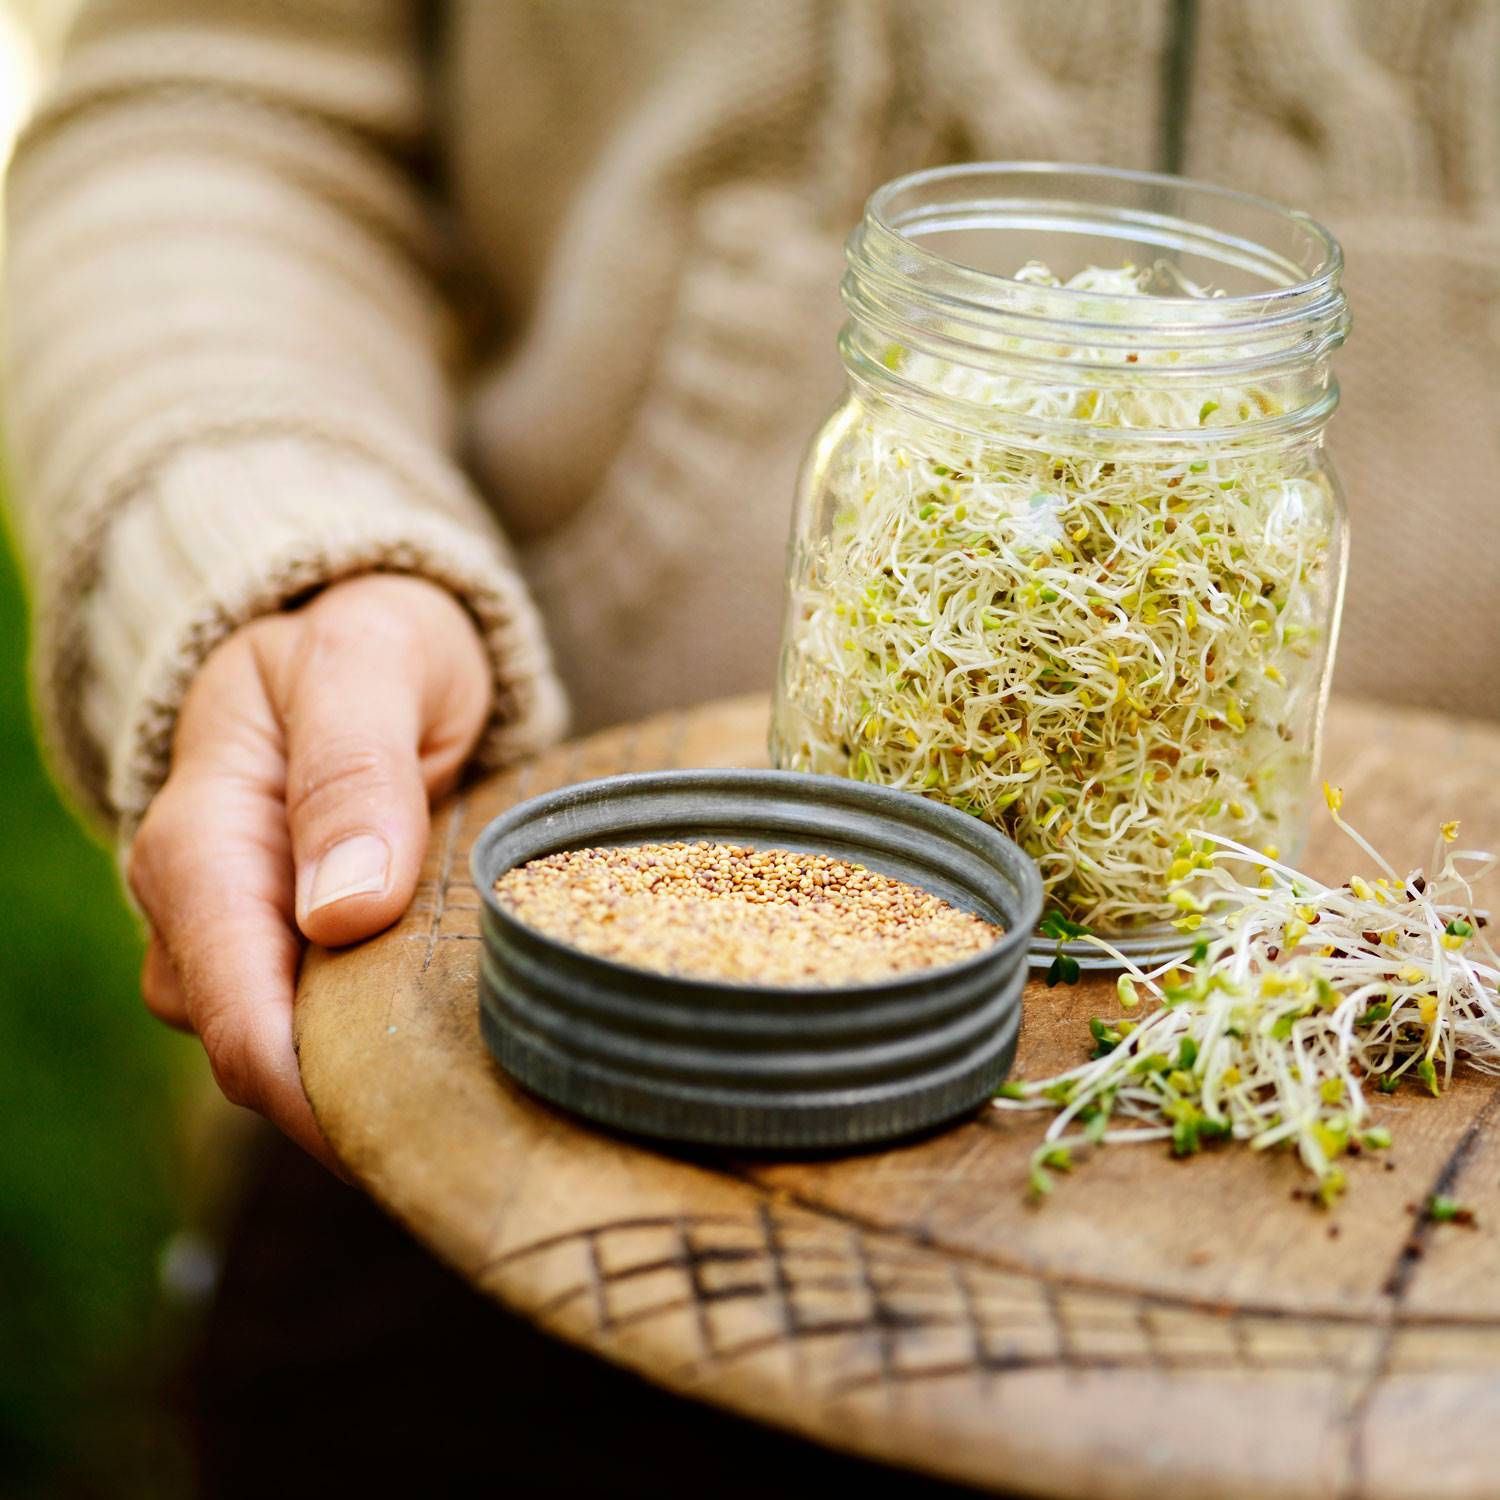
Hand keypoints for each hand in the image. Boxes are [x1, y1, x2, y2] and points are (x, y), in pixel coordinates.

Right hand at [128, 575, 491, 1170]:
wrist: (358, 640)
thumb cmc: (366, 641)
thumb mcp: (368, 665)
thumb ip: (351, 771)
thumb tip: (340, 913)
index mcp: (202, 846)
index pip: (241, 1021)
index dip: (321, 1100)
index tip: (425, 1138)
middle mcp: (202, 914)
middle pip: (264, 1062)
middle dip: (360, 1109)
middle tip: (490, 1132)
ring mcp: (238, 942)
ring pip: (293, 1056)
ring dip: (377, 1082)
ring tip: (493, 1086)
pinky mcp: (286, 953)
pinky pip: (323, 1028)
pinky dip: (384, 1046)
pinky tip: (463, 1043)